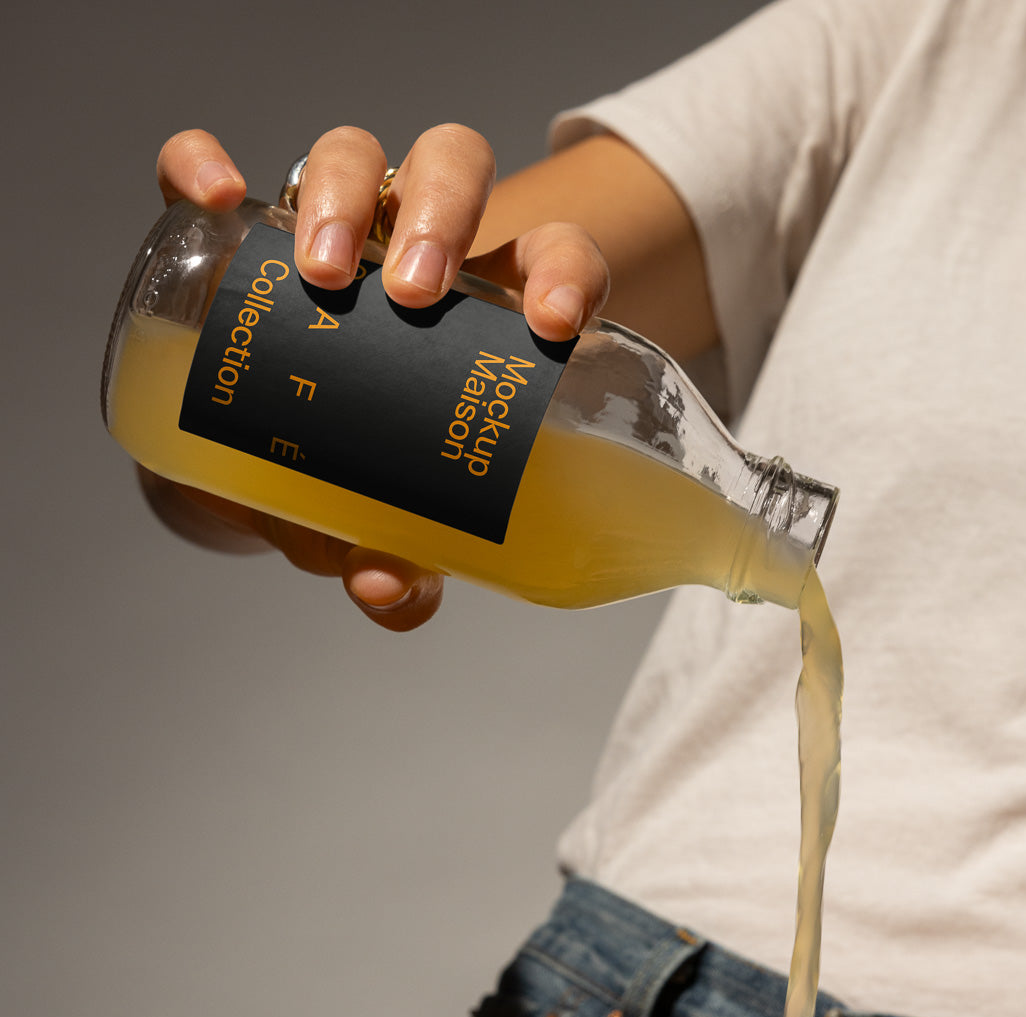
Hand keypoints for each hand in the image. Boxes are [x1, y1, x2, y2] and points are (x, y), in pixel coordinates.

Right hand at [144, 125, 609, 628]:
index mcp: (486, 311)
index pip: (551, 258)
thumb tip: (387, 590)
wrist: (259, 473)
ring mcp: (323, 230)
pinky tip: (210, 200)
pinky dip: (198, 171)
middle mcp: (413, 249)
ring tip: (320, 274)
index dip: (566, 273)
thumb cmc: (353, 483)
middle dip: (442, 215)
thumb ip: (400, 563)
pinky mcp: (228, 233)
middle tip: (412, 295)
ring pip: (349, 157)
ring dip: (342, 193)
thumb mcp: (384, 524)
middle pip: (453, 172)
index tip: (552, 324)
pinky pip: (204, 175)